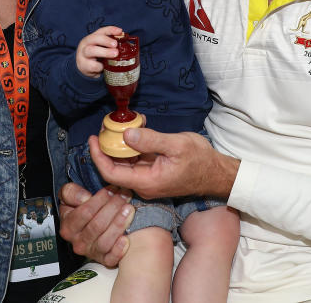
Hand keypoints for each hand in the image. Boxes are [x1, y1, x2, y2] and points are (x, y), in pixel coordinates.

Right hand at [57, 182, 133, 266]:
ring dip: (118, 225)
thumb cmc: (80, 207)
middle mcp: (78, 242)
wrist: (89, 223)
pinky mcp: (104, 260)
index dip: (100, 199)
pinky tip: (126, 239)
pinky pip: (110, 259)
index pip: (85, 213)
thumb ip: (71, 192)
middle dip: (113, 208)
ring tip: (129, 209)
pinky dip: (118, 250)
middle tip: (125, 195)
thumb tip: (84, 198)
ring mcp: (92, 252)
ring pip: (104, 241)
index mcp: (68, 227)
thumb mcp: (69, 196)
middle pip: (97, 226)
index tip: (112, 188)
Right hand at [76, 26, 122, 76]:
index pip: (101, 31)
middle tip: (115, 45)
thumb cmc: (96, 56)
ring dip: (104, 52)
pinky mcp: (83, 65)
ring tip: (115, 54)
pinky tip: (103, 68)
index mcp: (92, 37)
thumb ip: (111, 45)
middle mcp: (86, 43)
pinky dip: (99, 66)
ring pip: (91, 50)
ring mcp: (83, 54)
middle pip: (94, 38)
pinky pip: (92, 65)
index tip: (120, 31)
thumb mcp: (102, 48)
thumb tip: (126, 43)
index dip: (111, 30)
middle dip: (106, 40)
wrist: (83, 67)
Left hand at [88, 128, 239, 199]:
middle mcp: (144, 185)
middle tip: (104, 128)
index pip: (111, 174)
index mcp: (147, 182)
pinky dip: (133, 147)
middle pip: (115, 169)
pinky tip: (136, 130)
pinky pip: (136, 162)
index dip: (98, 157)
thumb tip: (126, 135)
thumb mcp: (176, 145)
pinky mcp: (153, 174)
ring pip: (125, 165)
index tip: (93, 139)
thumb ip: (150, 140)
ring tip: (117, 126)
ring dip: (119, 146)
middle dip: (107, 149)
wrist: (216, 173)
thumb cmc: (200, 161)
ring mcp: (148, 180)